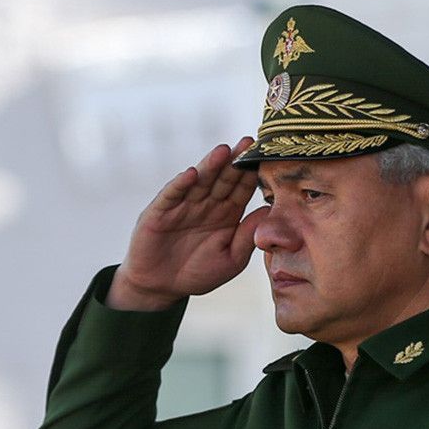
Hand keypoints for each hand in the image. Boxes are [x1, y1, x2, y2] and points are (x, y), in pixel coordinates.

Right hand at [107, 137, 266, 310]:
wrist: (161, 286)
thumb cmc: (198, 273)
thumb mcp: (231, 260)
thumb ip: (247, 237)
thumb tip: (268, 211)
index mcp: (226, 214)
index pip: (242, 189)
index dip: (252, 174)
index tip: (266, 158)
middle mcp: (206, 205)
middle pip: (223, 179)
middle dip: (235, 161)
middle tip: (249, 142)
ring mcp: (183, 206)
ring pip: (200, 182)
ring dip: (211, 166)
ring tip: (224, 151)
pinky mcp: (160, 212)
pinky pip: (172, 195)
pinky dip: (181, 184)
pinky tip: (192, 174)